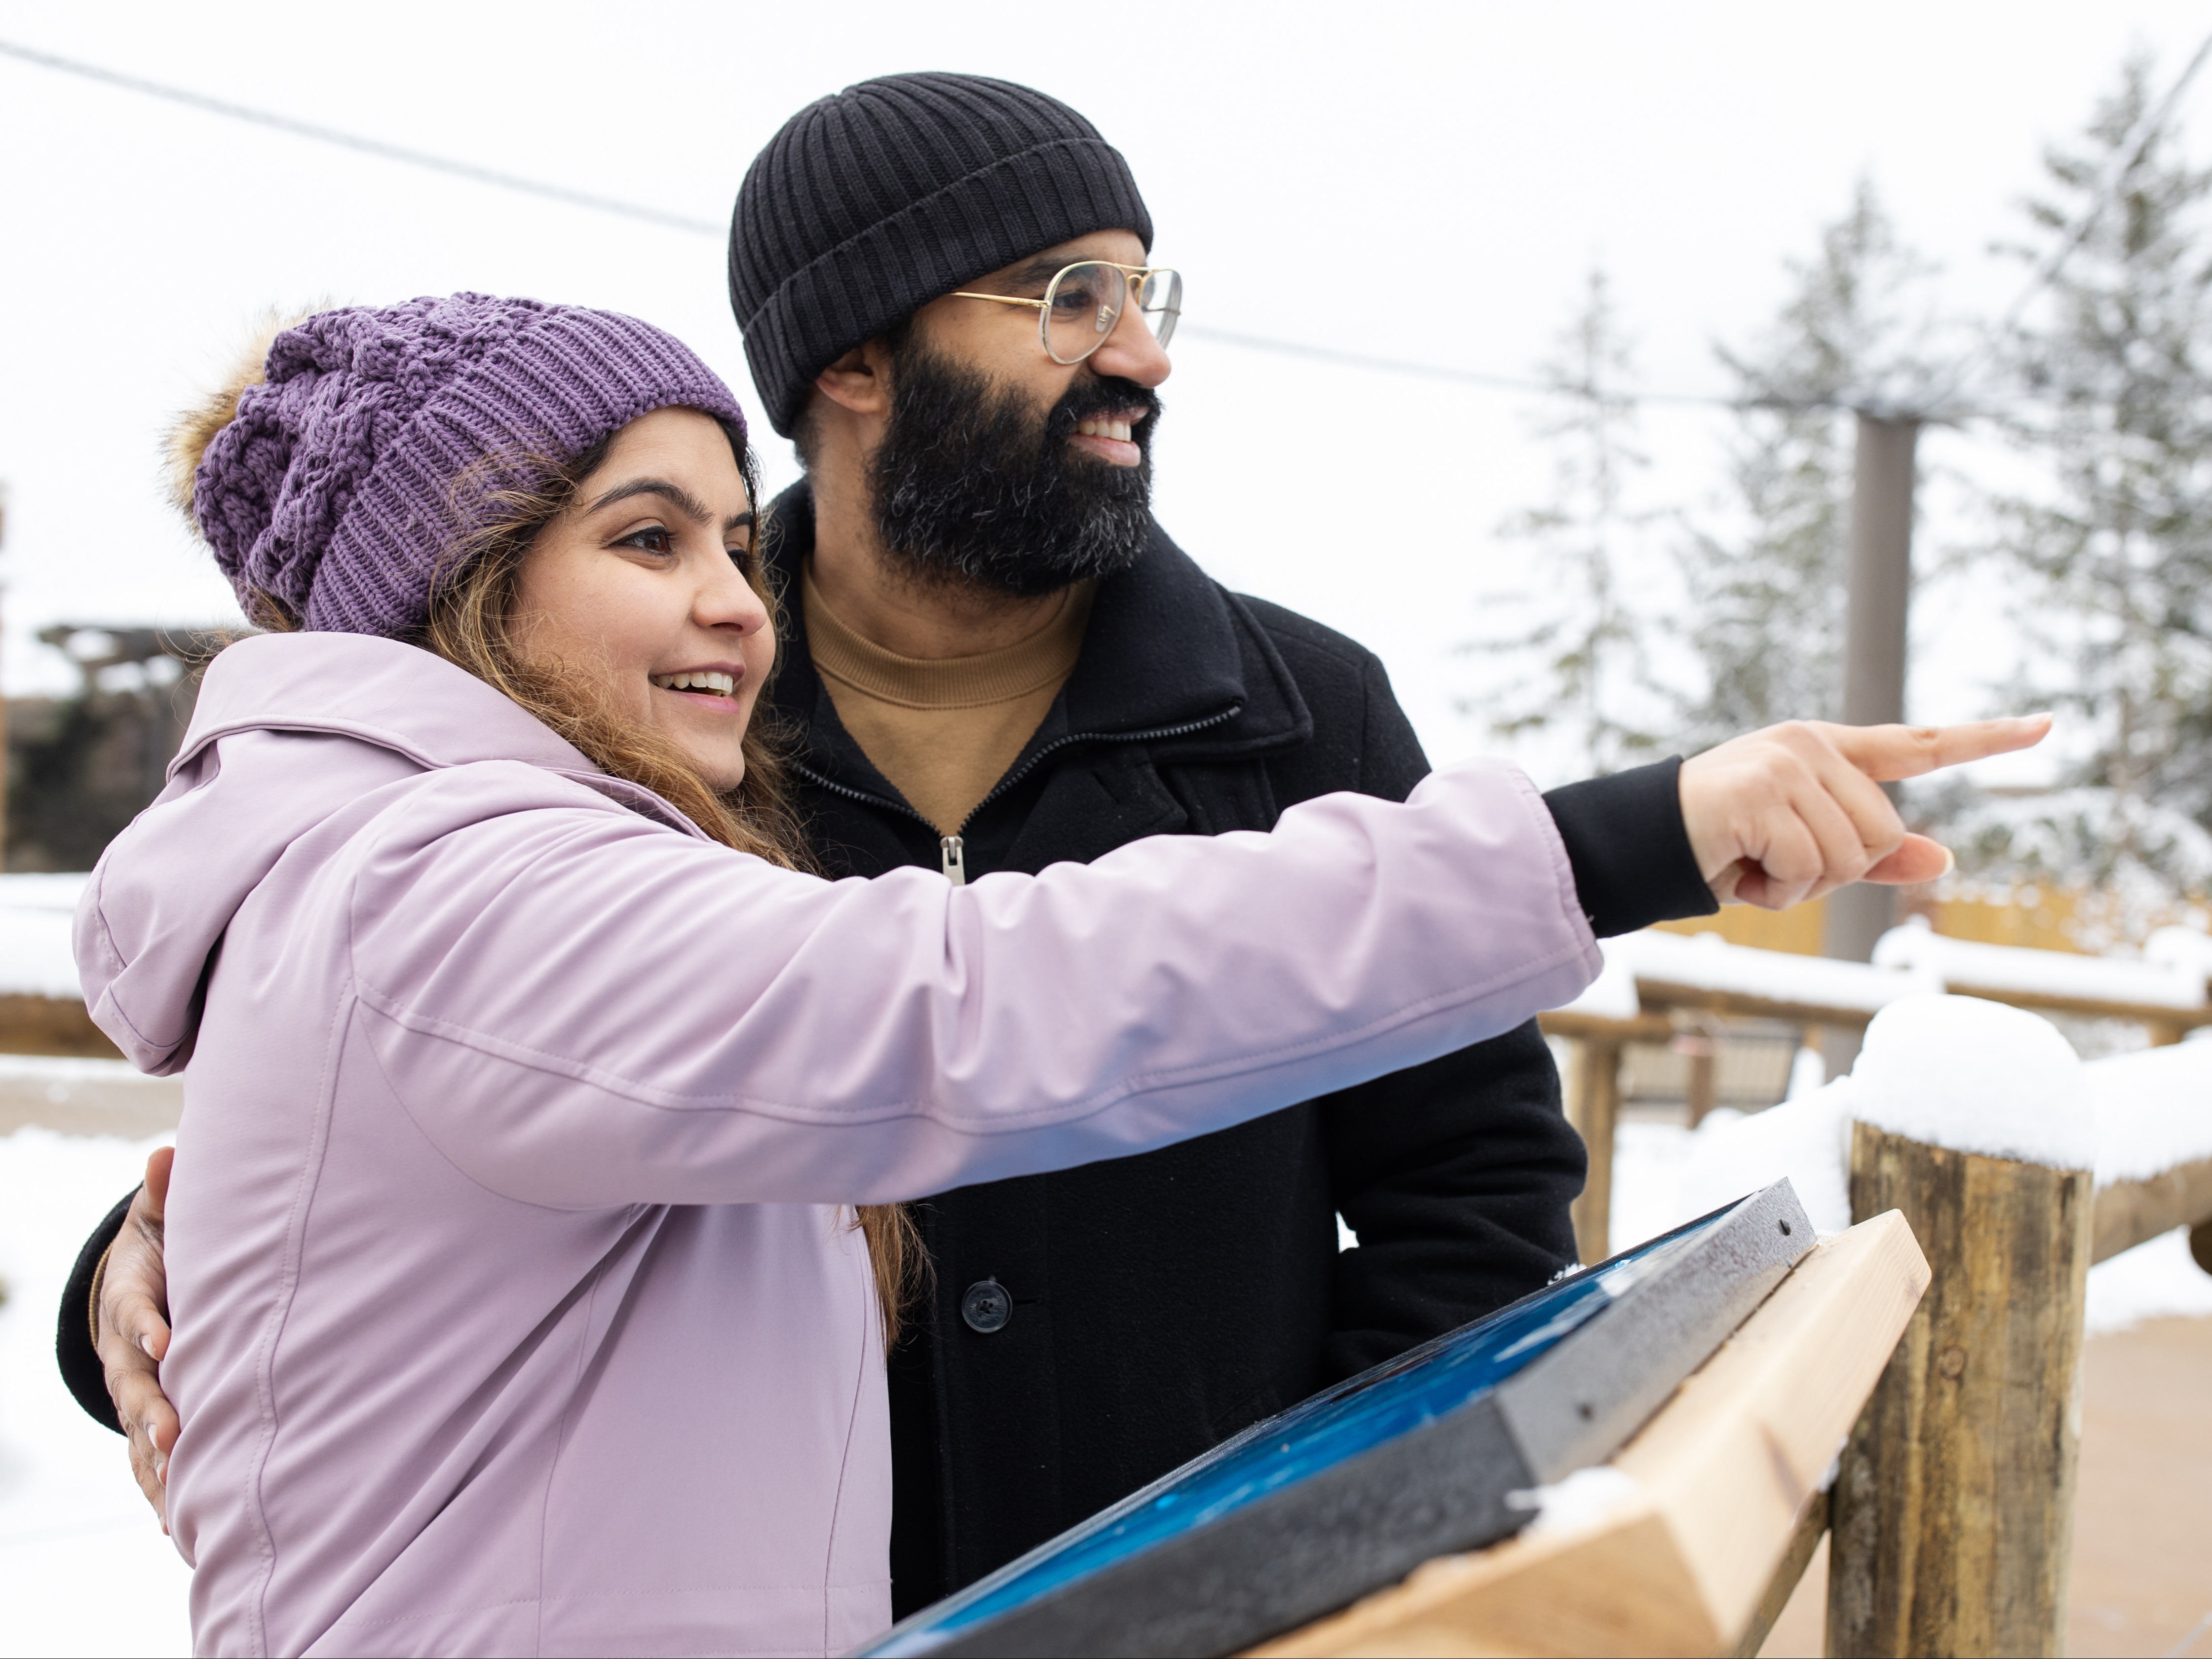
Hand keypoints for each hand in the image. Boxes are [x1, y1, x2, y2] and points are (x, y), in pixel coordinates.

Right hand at [97, 1146, 177, 1528]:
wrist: (137, 1280)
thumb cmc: (165, 1242)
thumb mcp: (162, 1214)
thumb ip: (166, 1192)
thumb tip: (165, 1152)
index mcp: (132, 1300)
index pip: (137, 1313)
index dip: (150, 1326)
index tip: (169, 1342)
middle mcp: (125, 1353)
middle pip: (134, 1385)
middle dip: (154, 1411)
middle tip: (176, 1436)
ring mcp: (133, 1390)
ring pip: (138, 1433)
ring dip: (157, 1464)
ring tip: (178, 1500)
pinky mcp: (148, 1416)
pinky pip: (148, 1460)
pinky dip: (162, 1490)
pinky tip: (180, 1528)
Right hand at [1678, 716, 2049, 908]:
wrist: (1640, 843)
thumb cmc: (1721, 845)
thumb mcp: (1804, 851)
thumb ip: (1874, 854)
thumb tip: (1946, 858)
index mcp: (1825, 749)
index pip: (1918, 743)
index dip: (1985, 739)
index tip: (2046, 725)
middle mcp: (1809, 746)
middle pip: (1882, 834)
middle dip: (1834, 872)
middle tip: (1774, 867)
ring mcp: (1785, 764)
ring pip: (1850, 856)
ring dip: (1802, 886)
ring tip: (1752, 867)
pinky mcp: (1760, 792)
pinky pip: (1809, 867)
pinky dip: (1775, 891)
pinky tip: (1738, 871)